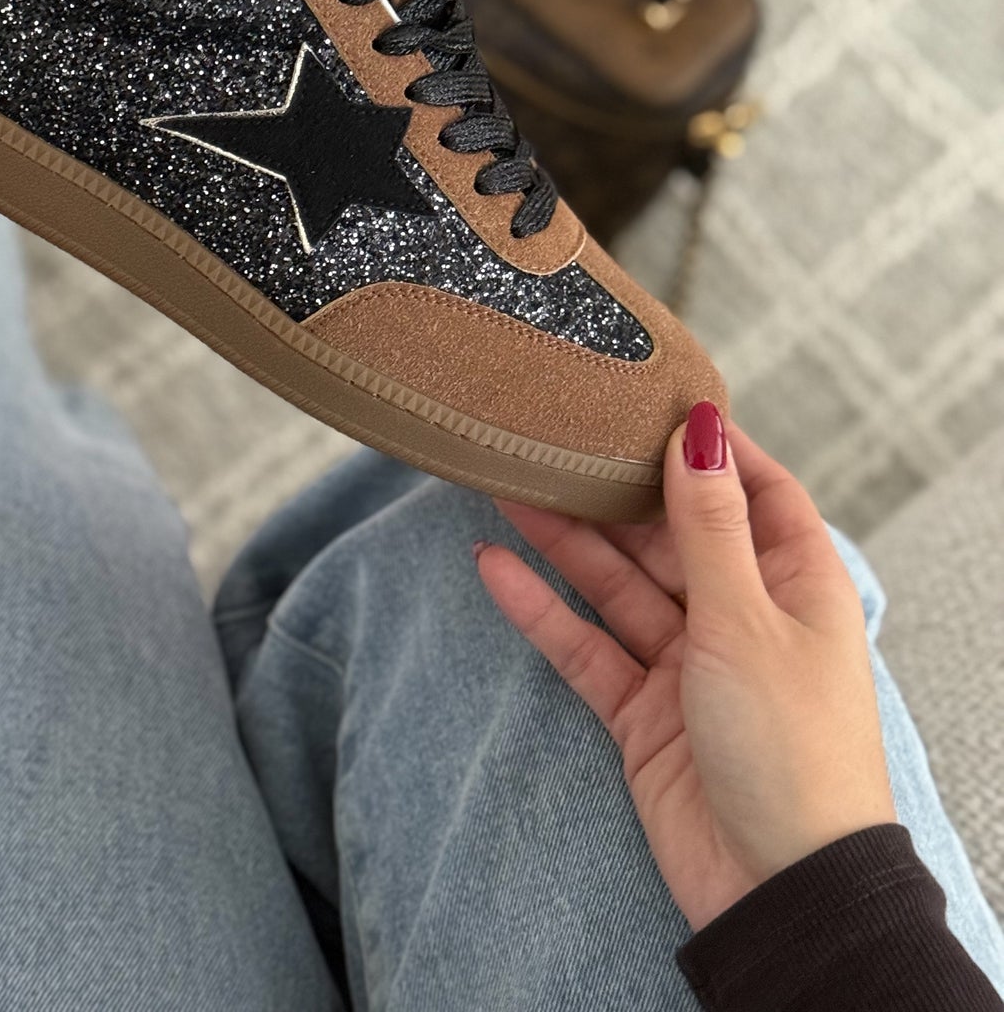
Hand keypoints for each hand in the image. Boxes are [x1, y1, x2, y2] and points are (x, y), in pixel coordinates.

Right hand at [477, 403, 895, 930]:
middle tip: (550, 436)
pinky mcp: (643, 711)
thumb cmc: (792, 749)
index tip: (646, 397)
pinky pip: (586, 644)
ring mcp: (688, 663)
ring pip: (618, 583)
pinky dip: (542, 609)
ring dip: (566, 539)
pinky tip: (493, 566)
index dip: (705, 444)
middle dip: (614, 489)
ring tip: (503, 483)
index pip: (752, 489)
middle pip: (671, 532)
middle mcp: (742, 614)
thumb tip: (701, 428)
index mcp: (796, 583)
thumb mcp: (748, 620)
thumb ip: (710, 526)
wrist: (778, 892)